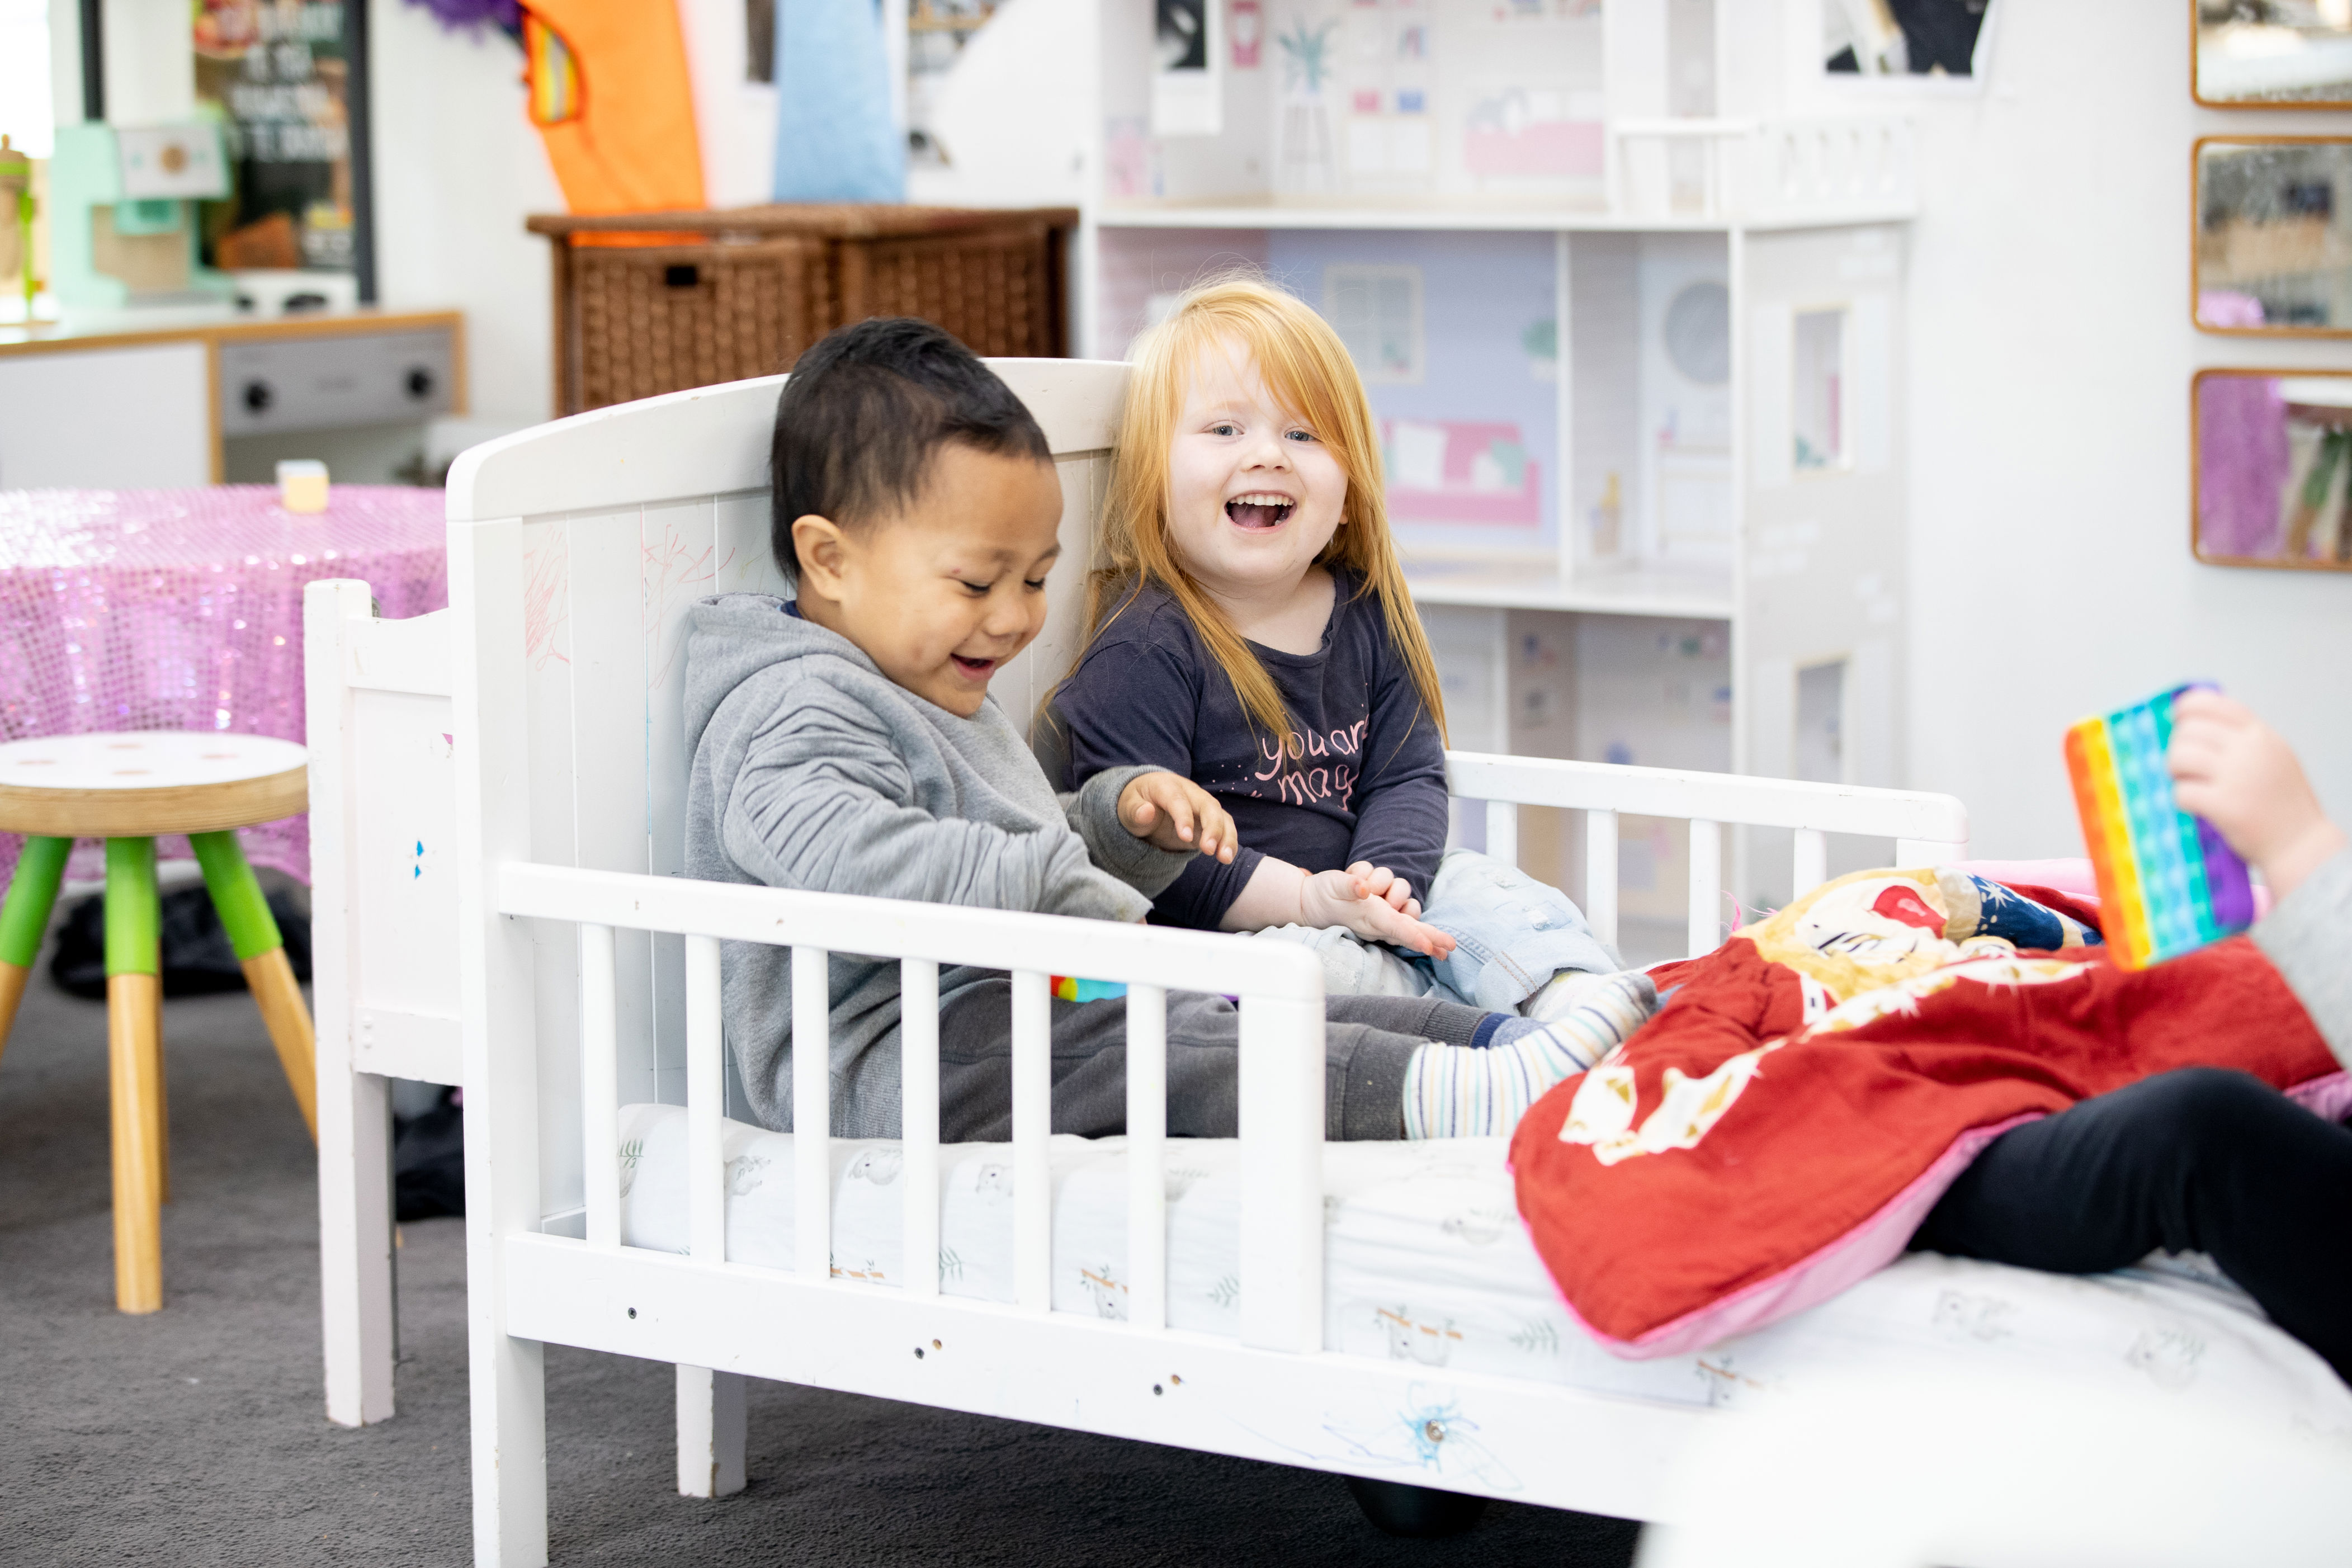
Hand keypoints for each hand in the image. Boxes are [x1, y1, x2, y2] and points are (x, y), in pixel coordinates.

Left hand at [1118, 771, 1237, 862]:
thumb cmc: (1136, 804)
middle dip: (1212, 827)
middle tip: (1209, 850)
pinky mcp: (1208, 819)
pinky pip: (1223, 826)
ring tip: (1225, 858)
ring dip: (1226, 836)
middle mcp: (1189, 792)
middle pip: (1207, 805)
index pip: (1178, 799)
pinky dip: (1228, 840)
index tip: (1185, 837)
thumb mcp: (1127, 807)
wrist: (1146, 800)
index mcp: (1166, 786)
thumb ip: (1135, 811)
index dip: (1183, 817)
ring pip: (1220, 815)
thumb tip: (1146, 812)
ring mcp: (1201, 804)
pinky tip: (1226, 856)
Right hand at [1300, 867, 1455, 958]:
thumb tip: (1364, 889)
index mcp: (1370, 917)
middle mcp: (1379, 919)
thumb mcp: (1333, 887)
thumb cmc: (1323, 895)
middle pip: (1411, 927)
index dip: (1415, 937)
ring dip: (1388, 884)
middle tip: (1450, 947)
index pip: (1397, 928)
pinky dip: (1381, 881)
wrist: (1310, 901)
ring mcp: (1381, 913)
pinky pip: (1392, 888)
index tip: (1431, 947)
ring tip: (1367, 886)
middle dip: (1431, 937)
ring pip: (1402, 895)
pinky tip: (1363, 883)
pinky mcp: (1380, 905)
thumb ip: (1349, 886)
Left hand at [2168, 689, 2347, 901]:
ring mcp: (2237, 776)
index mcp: (2261, 735)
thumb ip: (2243, 739)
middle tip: (2184, 766)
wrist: (2301, 844)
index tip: (2176, 719)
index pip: (2214, 704)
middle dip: (2178, 747)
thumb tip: (2195, 723)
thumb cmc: (2284, 804)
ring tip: (2188, 783)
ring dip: (2175, 772)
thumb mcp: (2274, 757)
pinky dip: (2182, 799)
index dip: (2186, 708)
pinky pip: (2181, 791)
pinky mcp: (2224, 804)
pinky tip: (2196, 805)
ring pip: (2179, 756)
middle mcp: (2250, 750)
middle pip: (2189, 730)